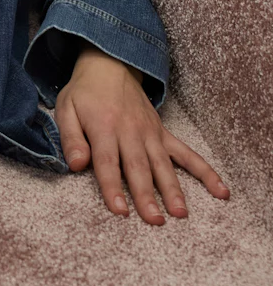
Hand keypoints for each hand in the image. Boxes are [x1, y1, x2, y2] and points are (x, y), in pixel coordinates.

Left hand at [54, 40, 230, 223]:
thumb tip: (76, 165)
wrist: (110, 64)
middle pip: (138, 168)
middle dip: (147, 195)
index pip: (108, 163)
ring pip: (162, 165)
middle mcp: (130, 131)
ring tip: (180, 213)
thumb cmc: (84, 92)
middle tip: (155, 220)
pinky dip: (204, 171)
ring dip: (173, 189)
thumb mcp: (66, 109)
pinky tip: (220, 190)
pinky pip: (186, 153)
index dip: (113, 187)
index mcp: (103, 127)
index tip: (120, 211)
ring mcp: (150, 132)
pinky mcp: (162, 133)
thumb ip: (70, 138)